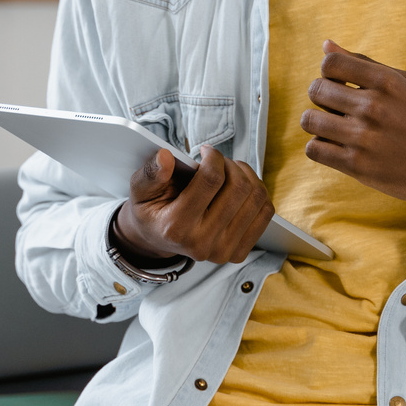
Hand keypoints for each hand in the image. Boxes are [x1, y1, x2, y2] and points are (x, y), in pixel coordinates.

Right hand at [113, 144, 274, 265]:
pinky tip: (241, 189)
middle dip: (232, 165)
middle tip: (220, 161)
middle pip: (239, 188)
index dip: (214, 157)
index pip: (211, 180)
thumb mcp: (141, 190)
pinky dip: (257, 193)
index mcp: (176, 227)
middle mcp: (201, 244)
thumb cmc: (152, 209)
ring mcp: (222, 251)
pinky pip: (265, 213)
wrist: (158, 239)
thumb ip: (150, 173)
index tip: (207, 151)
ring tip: (231, 172)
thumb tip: (165, 157)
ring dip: (247, 176)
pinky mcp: (238, 253)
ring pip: (256, 198)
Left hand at [301, 40, 405, 237]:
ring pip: (309, 121)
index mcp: (386, 82)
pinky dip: (321, 148)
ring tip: (335, 129)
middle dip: (322, 98)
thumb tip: (325, 46)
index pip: (330, 63)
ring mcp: (364, 137)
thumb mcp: (405, 85)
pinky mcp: (357, 166)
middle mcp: (373, 106)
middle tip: (338, 109)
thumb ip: (364, 64)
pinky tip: (338, 147)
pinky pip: (314, 150)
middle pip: (316, 90)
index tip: (341, 84)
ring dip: (318, 124)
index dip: (329, 73)